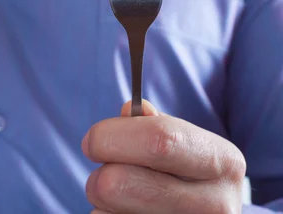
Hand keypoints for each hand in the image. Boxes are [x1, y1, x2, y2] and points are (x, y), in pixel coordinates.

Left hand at [82, 100, 246, 213]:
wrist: (204, 212)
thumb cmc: (184, 171)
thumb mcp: (181, 142)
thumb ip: (152, 124)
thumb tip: (130, 110)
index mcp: (222, 161)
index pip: (157, 141)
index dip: (110, 137)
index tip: (91, 141)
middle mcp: (216, 203)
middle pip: (120, 182)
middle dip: (100, 173)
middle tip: (103, 171)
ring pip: (109, 210)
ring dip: (102, 200)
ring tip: (122, 195)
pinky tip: (127, 212)